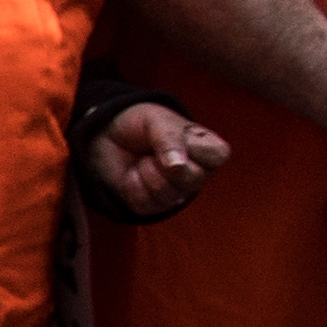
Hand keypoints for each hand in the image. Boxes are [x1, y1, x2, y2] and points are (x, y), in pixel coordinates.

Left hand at [87, 102, 229, 218]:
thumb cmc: (140, 125)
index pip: (219, 155)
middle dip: (163, 161)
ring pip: (167, 194)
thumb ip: (169, 139)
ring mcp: (176, 193)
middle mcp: (197, 174)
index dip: (194, 147)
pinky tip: (133, 174)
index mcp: (207, 149)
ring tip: (143, 159)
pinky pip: (146, 205)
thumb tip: (178, 166)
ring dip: (145, 172)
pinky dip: (132, 186)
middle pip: (192, 179)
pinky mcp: (153, 206)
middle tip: (153, 149)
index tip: (177, 135)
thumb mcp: (156, 121)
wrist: (107, 136)